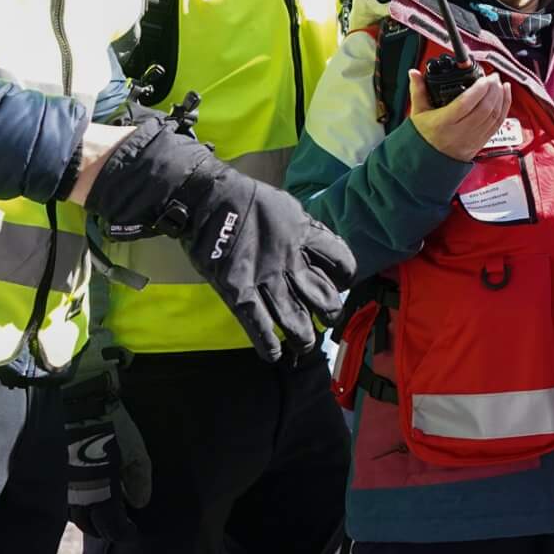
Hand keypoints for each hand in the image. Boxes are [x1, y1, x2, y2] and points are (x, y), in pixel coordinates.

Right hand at [63, 354, 150, 541]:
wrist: (77, 397)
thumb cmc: (111, 424)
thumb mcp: (135, 450)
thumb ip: (138, 479)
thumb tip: (137, 504)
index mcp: (97, 489)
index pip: (109, 524)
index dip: (121, 532)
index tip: (131, 533)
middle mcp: (76, 491)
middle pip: (87, 522)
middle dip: (102, 528)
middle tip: (116, 526)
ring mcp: (63, 481)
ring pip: (74, 510)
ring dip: (89, 514)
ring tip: (104, 510)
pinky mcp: (55, 471)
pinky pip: (66, 494)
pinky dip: (79, 500)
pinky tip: (89, 492)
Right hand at [87, 114, 356, 362]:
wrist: (208, 198)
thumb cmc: (249, 200)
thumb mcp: (289, 208)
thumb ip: (307, 231)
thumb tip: (321, 249)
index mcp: (305, 236)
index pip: (340, 260)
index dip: (345, 274)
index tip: (342, 282)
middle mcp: (290, 261)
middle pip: (321, 297)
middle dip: (329, 312)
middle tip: (328, 318)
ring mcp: (264, 278)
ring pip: (293, 317)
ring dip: (303, 337)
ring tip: (305, 345)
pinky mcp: (237, 290)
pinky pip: (256, 322)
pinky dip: (267, 342)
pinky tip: (274, 355)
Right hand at [410, 70, 510, 159]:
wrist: (429, 162)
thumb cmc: (423, 139)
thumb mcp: (418, 113)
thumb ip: (418, 91)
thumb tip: (414, 73)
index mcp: (443, 123)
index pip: (465, 104)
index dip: (478, 89)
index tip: (483, 78)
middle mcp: (460, 132)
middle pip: (483, 109)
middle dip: (492, 90)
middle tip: (493, 77)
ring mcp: (472, 138)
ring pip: (493, 116)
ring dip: (500, 98)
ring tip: (500, 84)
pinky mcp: (481, 142)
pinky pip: (497, 124)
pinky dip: (504, 109)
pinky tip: (505, 96)